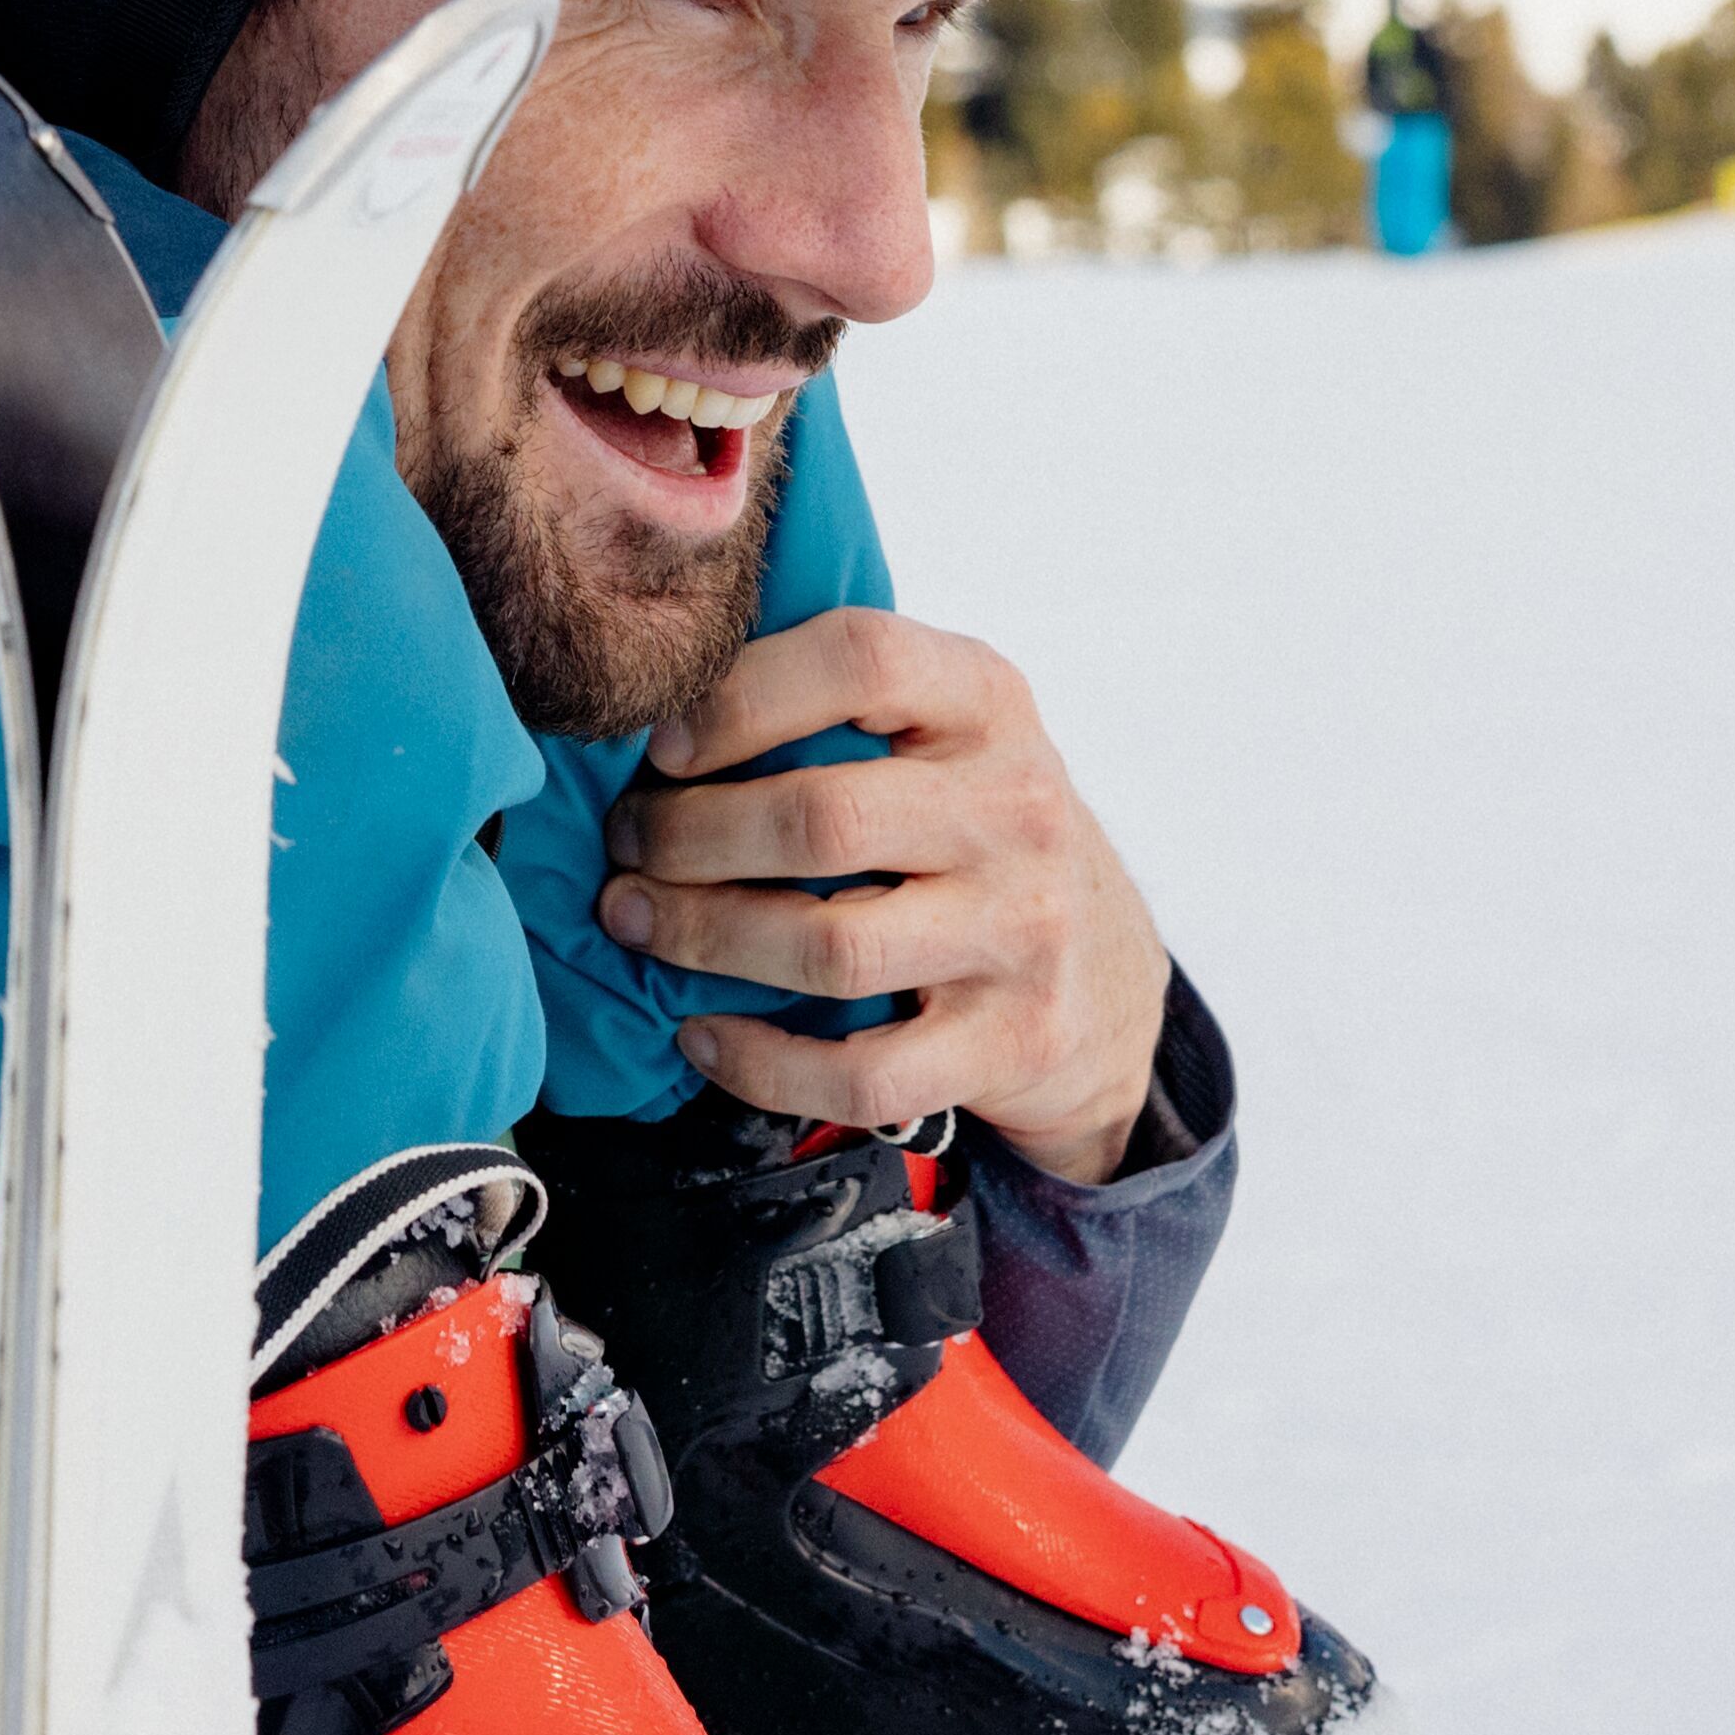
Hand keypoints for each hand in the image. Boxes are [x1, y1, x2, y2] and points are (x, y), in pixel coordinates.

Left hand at [591, 610, 1171, 1184]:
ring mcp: (1023, 933)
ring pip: (827, 948)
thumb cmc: (973, 828)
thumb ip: (837, 695)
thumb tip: (650, 693)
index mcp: (990, 702)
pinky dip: (759, 1063)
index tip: (662, 744)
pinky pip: (861, 1073)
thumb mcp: (946, 727)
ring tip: (637, 922)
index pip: (861, 661)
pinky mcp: (1012, 1043)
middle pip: (821, 820)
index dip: (741, 697)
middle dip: (688, 837)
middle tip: (624, 846)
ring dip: (702, 939)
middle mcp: (1017, 810)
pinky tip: (701, 1036)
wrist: (1110, 972)